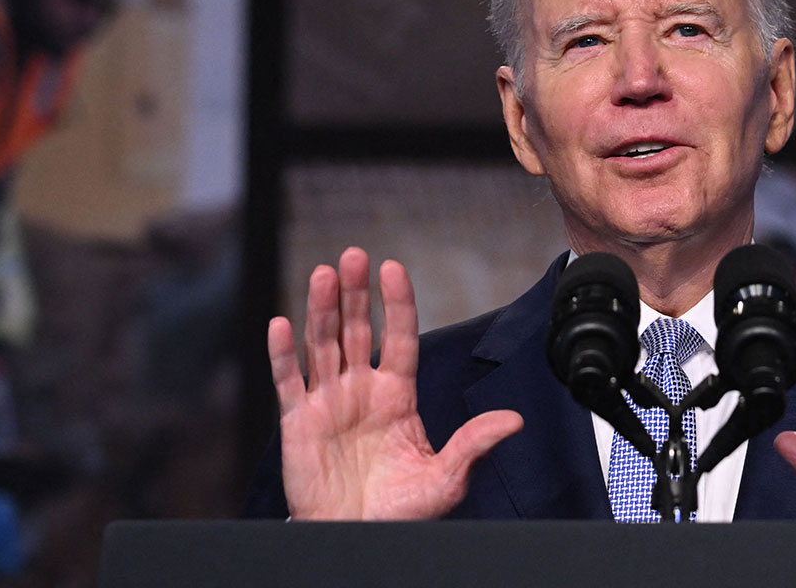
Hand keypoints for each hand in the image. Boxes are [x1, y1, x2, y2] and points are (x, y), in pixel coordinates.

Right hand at [267, 248, 522, 519]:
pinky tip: (281, 324)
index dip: (397, 303)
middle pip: (357, 330)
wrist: (357, 538)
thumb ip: (473, 444)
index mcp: (397, 395)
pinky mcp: (298, 422)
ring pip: (322, 344)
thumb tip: (514, 420)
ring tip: (323, 274)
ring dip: (321, 309)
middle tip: (353, 256)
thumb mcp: (445, 478)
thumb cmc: (400, 511)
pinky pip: (288, 382)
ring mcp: (328, 402)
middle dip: (356, 293)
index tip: (393, 268)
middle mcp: (361, 390)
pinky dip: (282, 353)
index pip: (400, 337)